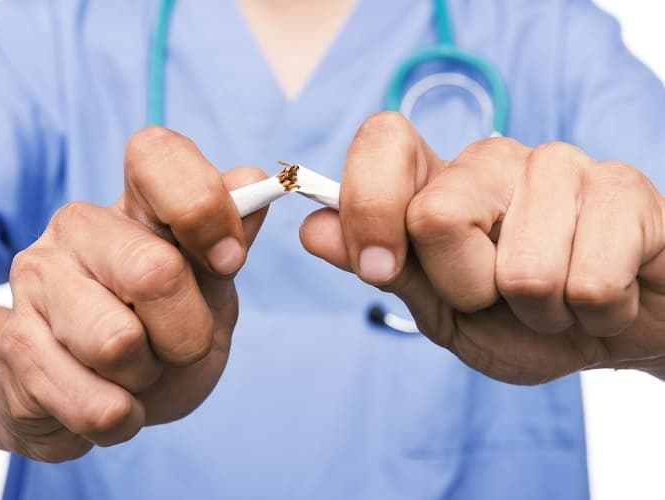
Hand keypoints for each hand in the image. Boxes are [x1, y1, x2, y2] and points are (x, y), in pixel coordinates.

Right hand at [0, 127, 266, 460]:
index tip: (228, 261)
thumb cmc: (158, 330)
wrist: (84, 394)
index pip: (155, 152)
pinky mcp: (15, 348)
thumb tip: (255, 181)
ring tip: (134, 369)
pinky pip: (97, 404)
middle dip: (188, 332)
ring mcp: (36, 283)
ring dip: (147, 377)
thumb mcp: (208, 284)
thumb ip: (232, 235)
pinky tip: (111, 400)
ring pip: (119, 344)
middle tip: (177, 344)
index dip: (203, 205)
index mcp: (133, 203)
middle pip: (155, 272)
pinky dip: (123, 418)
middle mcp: (77, 228)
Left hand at [302, 112, 664, 384]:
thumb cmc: (521, 321)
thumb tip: (313, 229)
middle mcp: (494, 158)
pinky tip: (600, 295)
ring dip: (538, 312)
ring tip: (556, 296)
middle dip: (465, 289)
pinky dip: (592, 315)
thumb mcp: (440, 308)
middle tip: (498, 294)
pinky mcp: (624, 190)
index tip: (377, 266)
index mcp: (441, 181)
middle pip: (435, 215)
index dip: (368, 204)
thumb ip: (383, 267)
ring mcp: (562, 165)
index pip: (383, 139)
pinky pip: (589, 283)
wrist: (611, 332)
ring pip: (522, 270)